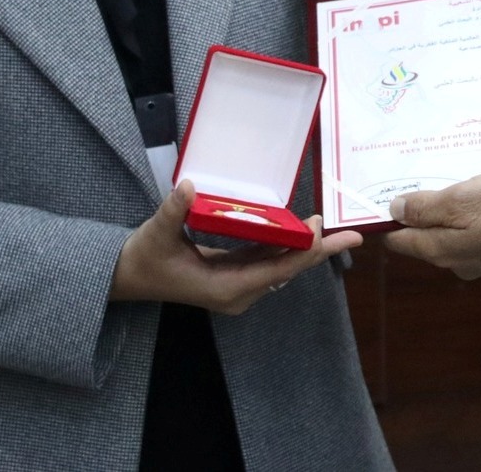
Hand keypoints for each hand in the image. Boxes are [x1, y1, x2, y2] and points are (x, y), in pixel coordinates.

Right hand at [109, 181, 361, 314]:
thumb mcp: (156, 234)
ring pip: (282, 268)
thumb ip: (173, 212)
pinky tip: (305, 234)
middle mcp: (238, 293)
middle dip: (319, 252)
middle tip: (354, 234)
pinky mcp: (234, 278)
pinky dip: (289, 248)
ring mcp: (237, 287)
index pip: (276, 270)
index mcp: (225, 288)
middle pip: (288, 271)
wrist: (127, 278)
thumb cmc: (143, 258)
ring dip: (308, 250)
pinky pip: (270, 263)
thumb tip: (188, 187)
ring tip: (338, 232)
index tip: (320, 227)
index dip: (303, 251)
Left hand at [383, 173, 480, 279]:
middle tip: (431, 179)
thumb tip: (394, 211)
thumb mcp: (464, 198)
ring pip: (450, 234)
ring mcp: (478, 262)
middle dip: (421, 211)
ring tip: (463, 185)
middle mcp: (455, 263)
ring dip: (450, 212)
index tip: (392, 190)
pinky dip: (472, 218)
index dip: (390, 217)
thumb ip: (427, 207)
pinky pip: (472, 235)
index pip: (398, 239)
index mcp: (440, 250)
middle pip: (423, 237)